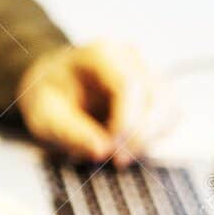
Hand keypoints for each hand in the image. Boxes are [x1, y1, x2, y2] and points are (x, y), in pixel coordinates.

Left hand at [17, 41, 158, 166]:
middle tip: (116, 160)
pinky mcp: (154, 92)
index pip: (129, 85)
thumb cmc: (47, 96)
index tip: (110, 151)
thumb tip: (101, 151)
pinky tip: (129, 146)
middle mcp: (130, 58)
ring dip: (151, 137)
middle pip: (157, 96)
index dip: (126, 123)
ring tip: (120, 155)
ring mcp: (146, 72)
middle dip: (140, 135)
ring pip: (169, 106)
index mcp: (101, 54)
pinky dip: (155, 136)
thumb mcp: (43, 116)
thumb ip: (70, 132)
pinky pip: (170, 115)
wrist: (51, 85)